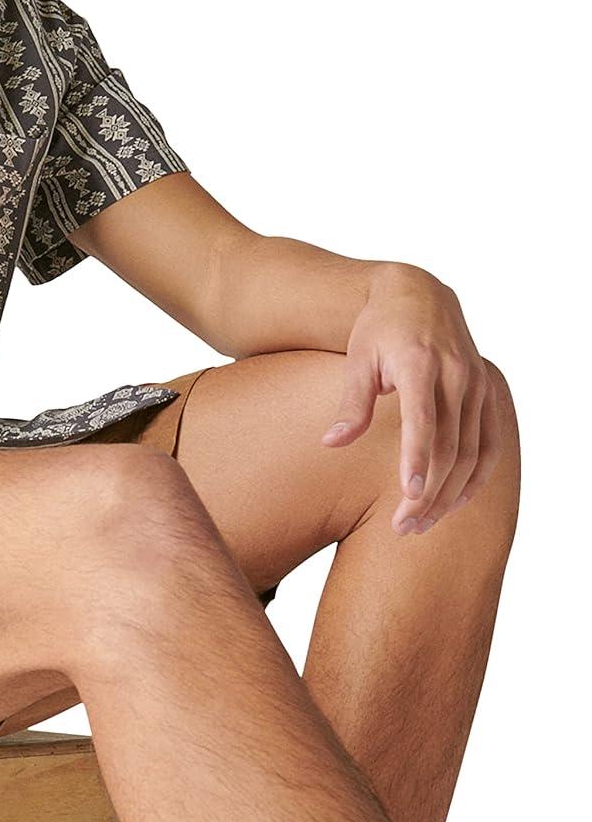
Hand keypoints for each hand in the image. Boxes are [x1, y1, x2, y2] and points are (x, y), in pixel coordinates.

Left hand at [319, 265, 504, 536]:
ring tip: (421, 524)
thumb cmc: (378, 329)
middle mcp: (457, 375)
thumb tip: (331, 443)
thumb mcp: (358, 360)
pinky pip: (490, 443)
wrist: (417, 294)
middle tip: (402, 526)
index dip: (418, 459)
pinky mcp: (487, 393)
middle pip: (450, 446)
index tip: (410, 495)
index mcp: (421, 365)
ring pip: (472, 451)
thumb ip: (351, 404)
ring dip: (450, 493)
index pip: (424, 420)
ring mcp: (477, 384)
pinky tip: (456, 501)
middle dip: (430, 492)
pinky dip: (477, 476)